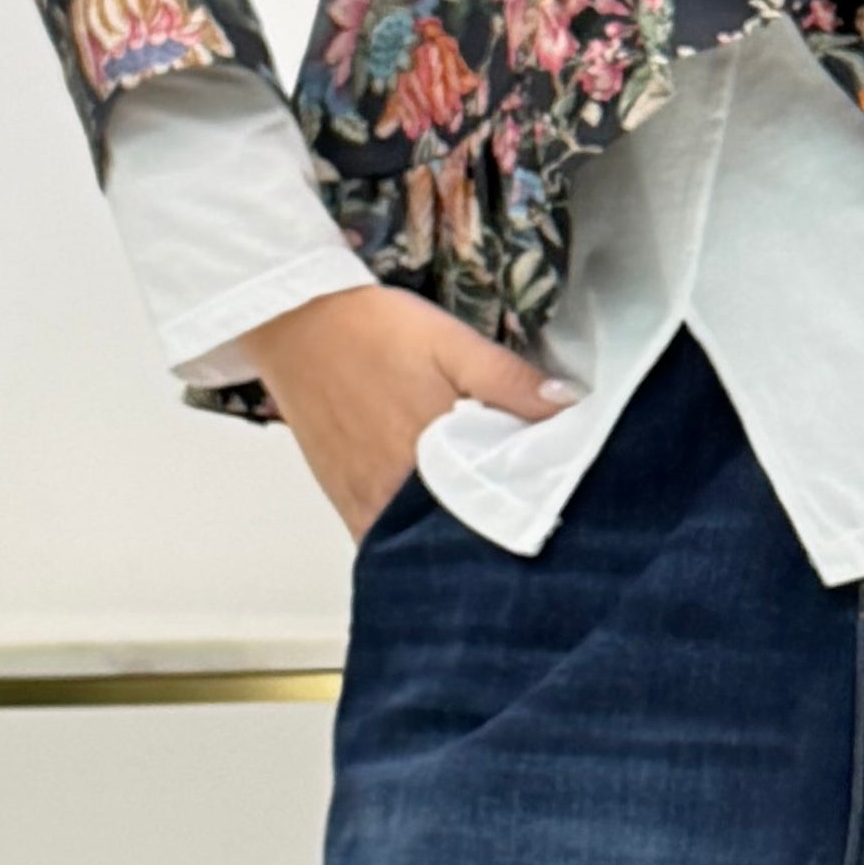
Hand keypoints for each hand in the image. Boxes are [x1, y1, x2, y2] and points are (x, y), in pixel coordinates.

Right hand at [237, 282, 578, 536]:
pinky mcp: (342, 498)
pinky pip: (382, 536)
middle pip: (454, 537)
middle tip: (522, 519)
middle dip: (489, 533)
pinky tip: (434, 517)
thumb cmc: (374, 330)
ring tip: (482, 519)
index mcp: (430, 459)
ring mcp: (363, 502)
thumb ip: (508, 380)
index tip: (550, 509)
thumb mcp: (451, 343)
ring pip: (417, 542)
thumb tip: (569, 408)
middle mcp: (392, 495)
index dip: (523, 513)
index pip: (492, 510)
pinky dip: (410, 536)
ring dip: (448, 536)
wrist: (294, 322)